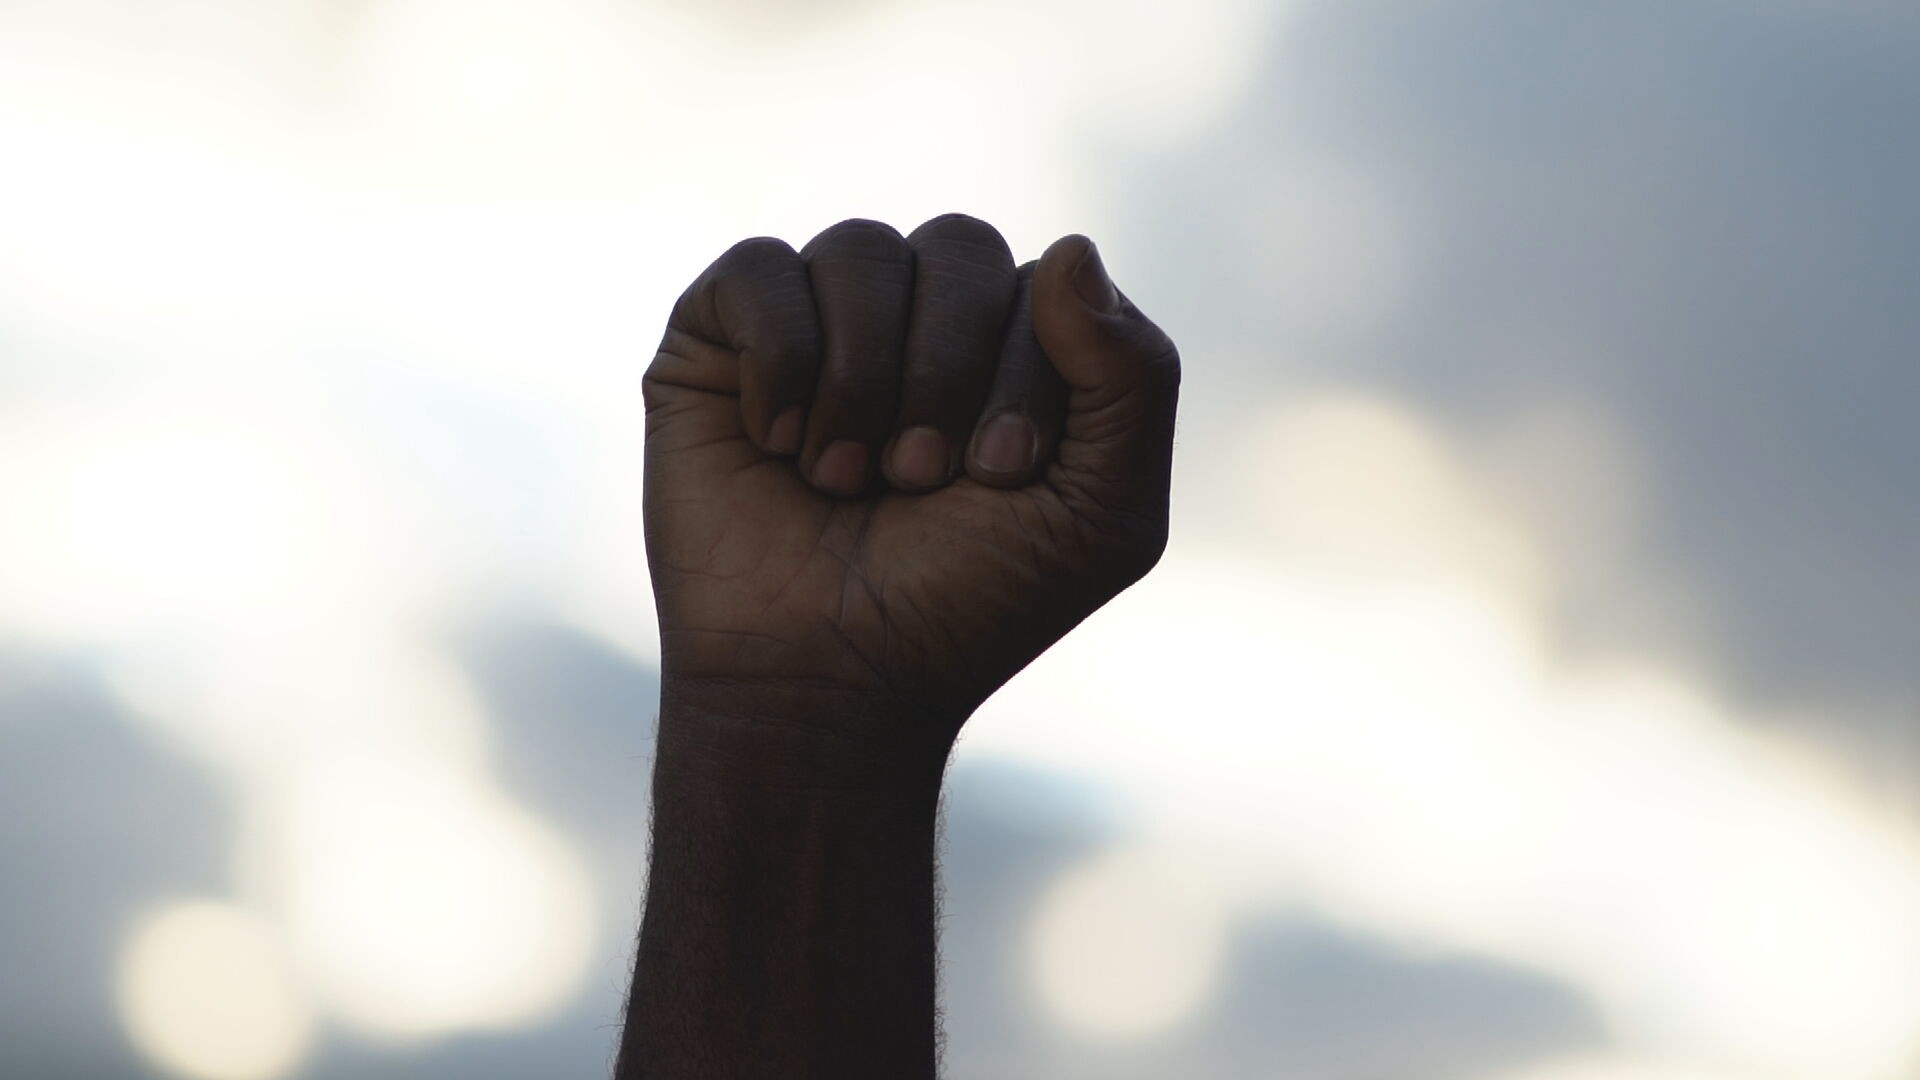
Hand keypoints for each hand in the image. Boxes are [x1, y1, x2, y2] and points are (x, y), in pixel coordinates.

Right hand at [641, 214, 1179, 752]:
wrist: (825, 682)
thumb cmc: (964, 604)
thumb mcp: (1102, 513)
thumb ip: (1136, 377)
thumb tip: (1073, 246)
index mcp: (1014, 343)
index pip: (1045, 282)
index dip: (1024, 377)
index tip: (997, 479)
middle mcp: (917, 315)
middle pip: (959, 246)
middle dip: (947, 372)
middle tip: (918, 479)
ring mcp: (818, 319)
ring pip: (861, 249)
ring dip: (863, 377)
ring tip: (844, 476)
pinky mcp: (717, 337)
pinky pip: (759, 269)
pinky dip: (781, 360)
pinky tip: (778, 442)